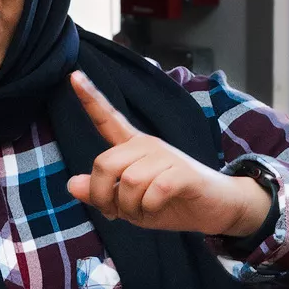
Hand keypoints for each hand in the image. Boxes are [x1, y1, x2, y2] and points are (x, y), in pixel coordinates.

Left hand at [64, 71, 270, 236]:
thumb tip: (71, 184)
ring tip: (143, 211)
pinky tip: (159, 208)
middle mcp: (147, 145)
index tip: (73, 75)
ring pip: (127, 181)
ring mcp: (166, 156)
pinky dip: (149, 209)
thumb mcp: (129, 204)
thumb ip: (102, 193)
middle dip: (102, 196)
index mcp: (133, 147)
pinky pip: (152, 192)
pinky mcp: (182, 172)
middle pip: (104, 163)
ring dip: (130, 207)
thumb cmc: (171, 203)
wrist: (217, 209)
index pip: (108, 119)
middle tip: (115, 213)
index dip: (90, 99)